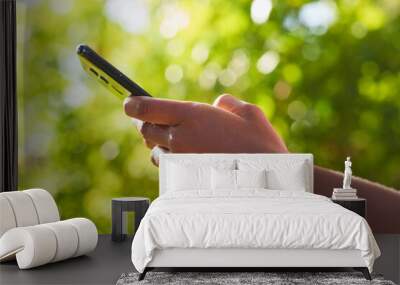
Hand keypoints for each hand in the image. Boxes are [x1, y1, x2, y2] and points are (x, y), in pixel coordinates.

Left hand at [124, 94, 287, 164]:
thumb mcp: (248, 112)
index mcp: (191, 116)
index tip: (129, 103)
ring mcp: (180, 161)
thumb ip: (227, 103)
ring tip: (177, 142)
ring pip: (155, 151)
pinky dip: (171, 161)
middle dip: (145, 123)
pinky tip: (188, 160)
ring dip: (160, 144)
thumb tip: (217, 105)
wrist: (268, 181)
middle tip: (152, 120)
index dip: (132, 105)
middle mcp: (180, 138)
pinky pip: (168, 168)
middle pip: (145, 130)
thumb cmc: (260, 144)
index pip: (145, 108)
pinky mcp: (184, 179)